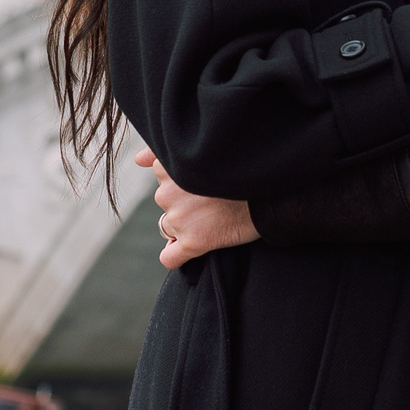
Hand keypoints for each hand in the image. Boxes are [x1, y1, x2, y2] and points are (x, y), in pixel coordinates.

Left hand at [134, 148, 258, 268]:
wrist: (272, 194)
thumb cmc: (243, 170)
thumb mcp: (204, 152)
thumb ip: (163, 153)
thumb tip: (137, 161)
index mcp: (171, 167)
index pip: (162, 177)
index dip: (184, 183)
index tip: (203, 184)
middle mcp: (167, 193)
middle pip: (166, 203)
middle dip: (184, 204)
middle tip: (214, 201)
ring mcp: (178, 219)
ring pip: (168, 227)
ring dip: (185, 226)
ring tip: (214, 218)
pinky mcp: (192, 242)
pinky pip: (170, 257)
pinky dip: (177, 255)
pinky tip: (193, 247)